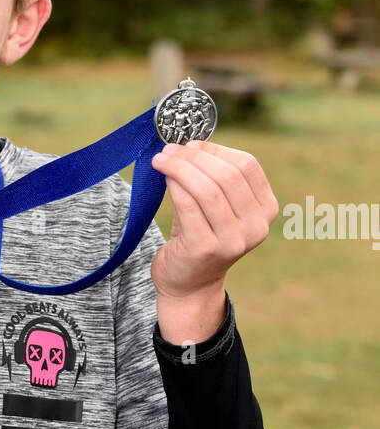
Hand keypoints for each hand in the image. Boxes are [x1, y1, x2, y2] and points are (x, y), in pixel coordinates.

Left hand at [149, 139, 278, 305]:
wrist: (189, 285)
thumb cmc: (200, 236)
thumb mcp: (216, 206)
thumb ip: (211, 176)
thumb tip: (190, 144)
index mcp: (266, 209)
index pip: (247, 166)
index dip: (216, 150)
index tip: (190, 144)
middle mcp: (256, 226)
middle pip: (227, 175)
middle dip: (194, 157)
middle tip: (169, 150)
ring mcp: (233, 240)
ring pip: (208, 189)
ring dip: (181, 168)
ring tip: (161, 160)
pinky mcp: (206, 248)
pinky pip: (188, 205)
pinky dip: (174, 185)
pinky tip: (163, 177)